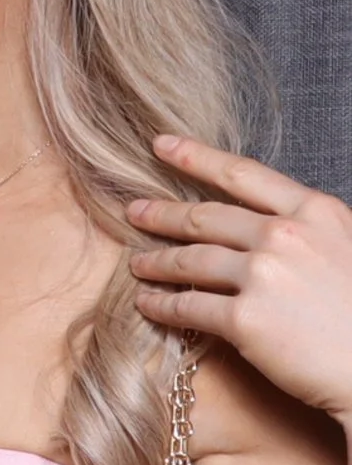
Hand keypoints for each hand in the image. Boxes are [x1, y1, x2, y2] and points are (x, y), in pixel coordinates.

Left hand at [131, 134, 351, 419]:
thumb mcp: (349, 248)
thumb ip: (309, 232)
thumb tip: (268, 226)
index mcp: (316, 213)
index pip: (243, 175)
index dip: (196, 157)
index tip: (161, 145)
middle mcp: (285, 236)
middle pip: (205, 217)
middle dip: (162, 214)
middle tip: (133, 212)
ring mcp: (263, 275)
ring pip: (189, 261)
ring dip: (155, 262)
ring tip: (137, 264)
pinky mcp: (245, 319)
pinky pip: (187, 306)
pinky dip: (161, 305)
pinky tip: (147, 304)